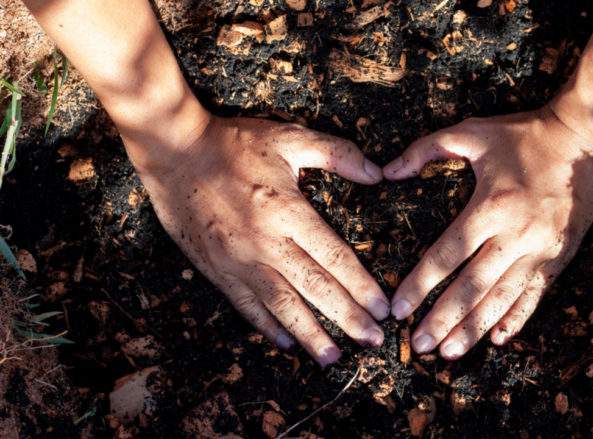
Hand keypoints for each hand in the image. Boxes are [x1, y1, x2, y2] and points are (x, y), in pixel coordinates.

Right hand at [131, 116, 388, 366]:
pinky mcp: (216, 269)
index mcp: (288, 210)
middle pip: (315, 288)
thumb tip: (378, 174)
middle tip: (373, 341)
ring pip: (282, 306)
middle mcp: (265, 242)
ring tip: (334, 358)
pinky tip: (287, 342)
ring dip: (310, 335)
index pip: (334, 258)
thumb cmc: (234, 143)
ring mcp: (238, 260)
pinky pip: (246, 305)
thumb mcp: (289, 138)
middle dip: (347, 318)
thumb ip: (336, 154)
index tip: (383, 309)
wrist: (173, 152)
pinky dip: (267, 326)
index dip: (362, 287)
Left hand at [384, 107, 592, 359]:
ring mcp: (541, 250)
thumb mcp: (472, 131)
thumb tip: (386, 172)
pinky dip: (515, 319)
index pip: (448, 254)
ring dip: (474, 328)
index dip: (420, 284)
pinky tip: (497, 339)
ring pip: (502, 299)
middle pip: (473, 287)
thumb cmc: (524, 135)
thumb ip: (426, 149)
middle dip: (443, 319)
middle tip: (418, 344)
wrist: (586, 139)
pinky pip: (534, 295)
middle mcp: (516, 234)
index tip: (398, 308)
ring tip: (448, 352)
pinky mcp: (558, 256)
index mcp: (491, 205)